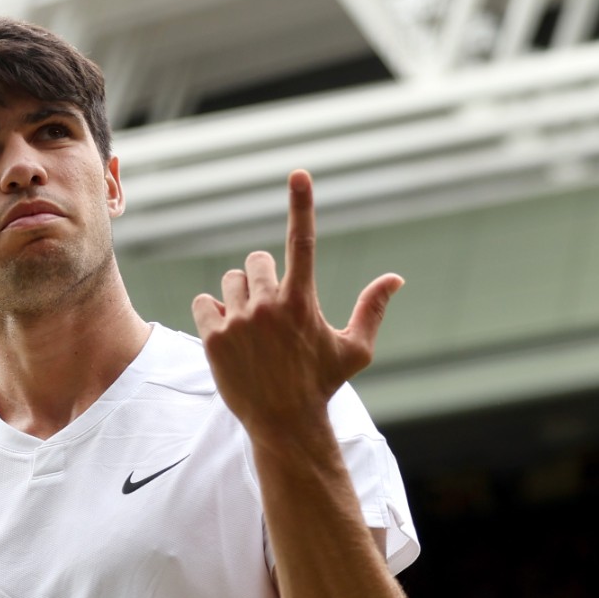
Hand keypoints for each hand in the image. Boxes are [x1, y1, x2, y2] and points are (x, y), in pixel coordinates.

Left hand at [191, 170, 402, 435]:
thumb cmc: (322, 385)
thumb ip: (372, 309)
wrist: (284, 424)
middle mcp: (268, 306)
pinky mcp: (213, 338)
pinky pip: (202, 303)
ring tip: (251, 331)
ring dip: (237, 297)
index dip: (302, 204)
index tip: (299, 173)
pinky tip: (228, 337)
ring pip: (228, 282)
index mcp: (302, 301)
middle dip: (262, 280)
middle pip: (255, 262)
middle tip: (270, 313)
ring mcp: (238, 321)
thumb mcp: (354, 350)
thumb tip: (396, 278)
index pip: (302, 241)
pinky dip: (212, 314)